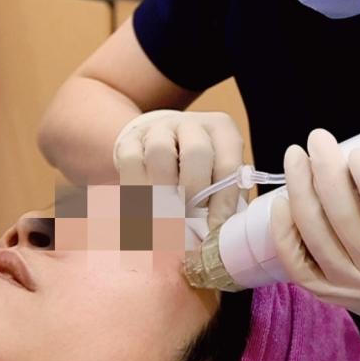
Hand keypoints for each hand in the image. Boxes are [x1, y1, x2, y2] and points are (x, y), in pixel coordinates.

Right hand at [113, 110, 243, 230]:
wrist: (162, 149)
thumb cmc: (199, 173)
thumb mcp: (218, 181)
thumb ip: (223, 202)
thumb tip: (218, 235)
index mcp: (222, 130)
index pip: (228, 164)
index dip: (223, 200)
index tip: (215, 230)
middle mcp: (192, 124)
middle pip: (196, 153)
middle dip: (193, 194)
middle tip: (189, 222)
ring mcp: (159, 128)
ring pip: (160, 153)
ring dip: (163, 193)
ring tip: (166, 219)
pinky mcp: (130, 139)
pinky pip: (131, 162)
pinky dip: (137, 190)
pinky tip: (144, 209)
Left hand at [270, 128, 359, 360]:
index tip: (357, 152)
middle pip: (345, 219)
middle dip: (326, 172)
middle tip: (318, 140)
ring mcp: (353, 287)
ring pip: (316, 237)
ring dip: (300, 192)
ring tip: (295, 159)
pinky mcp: (332, 296)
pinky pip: (298, 265)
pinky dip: (284, 233)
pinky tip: (281, 203)